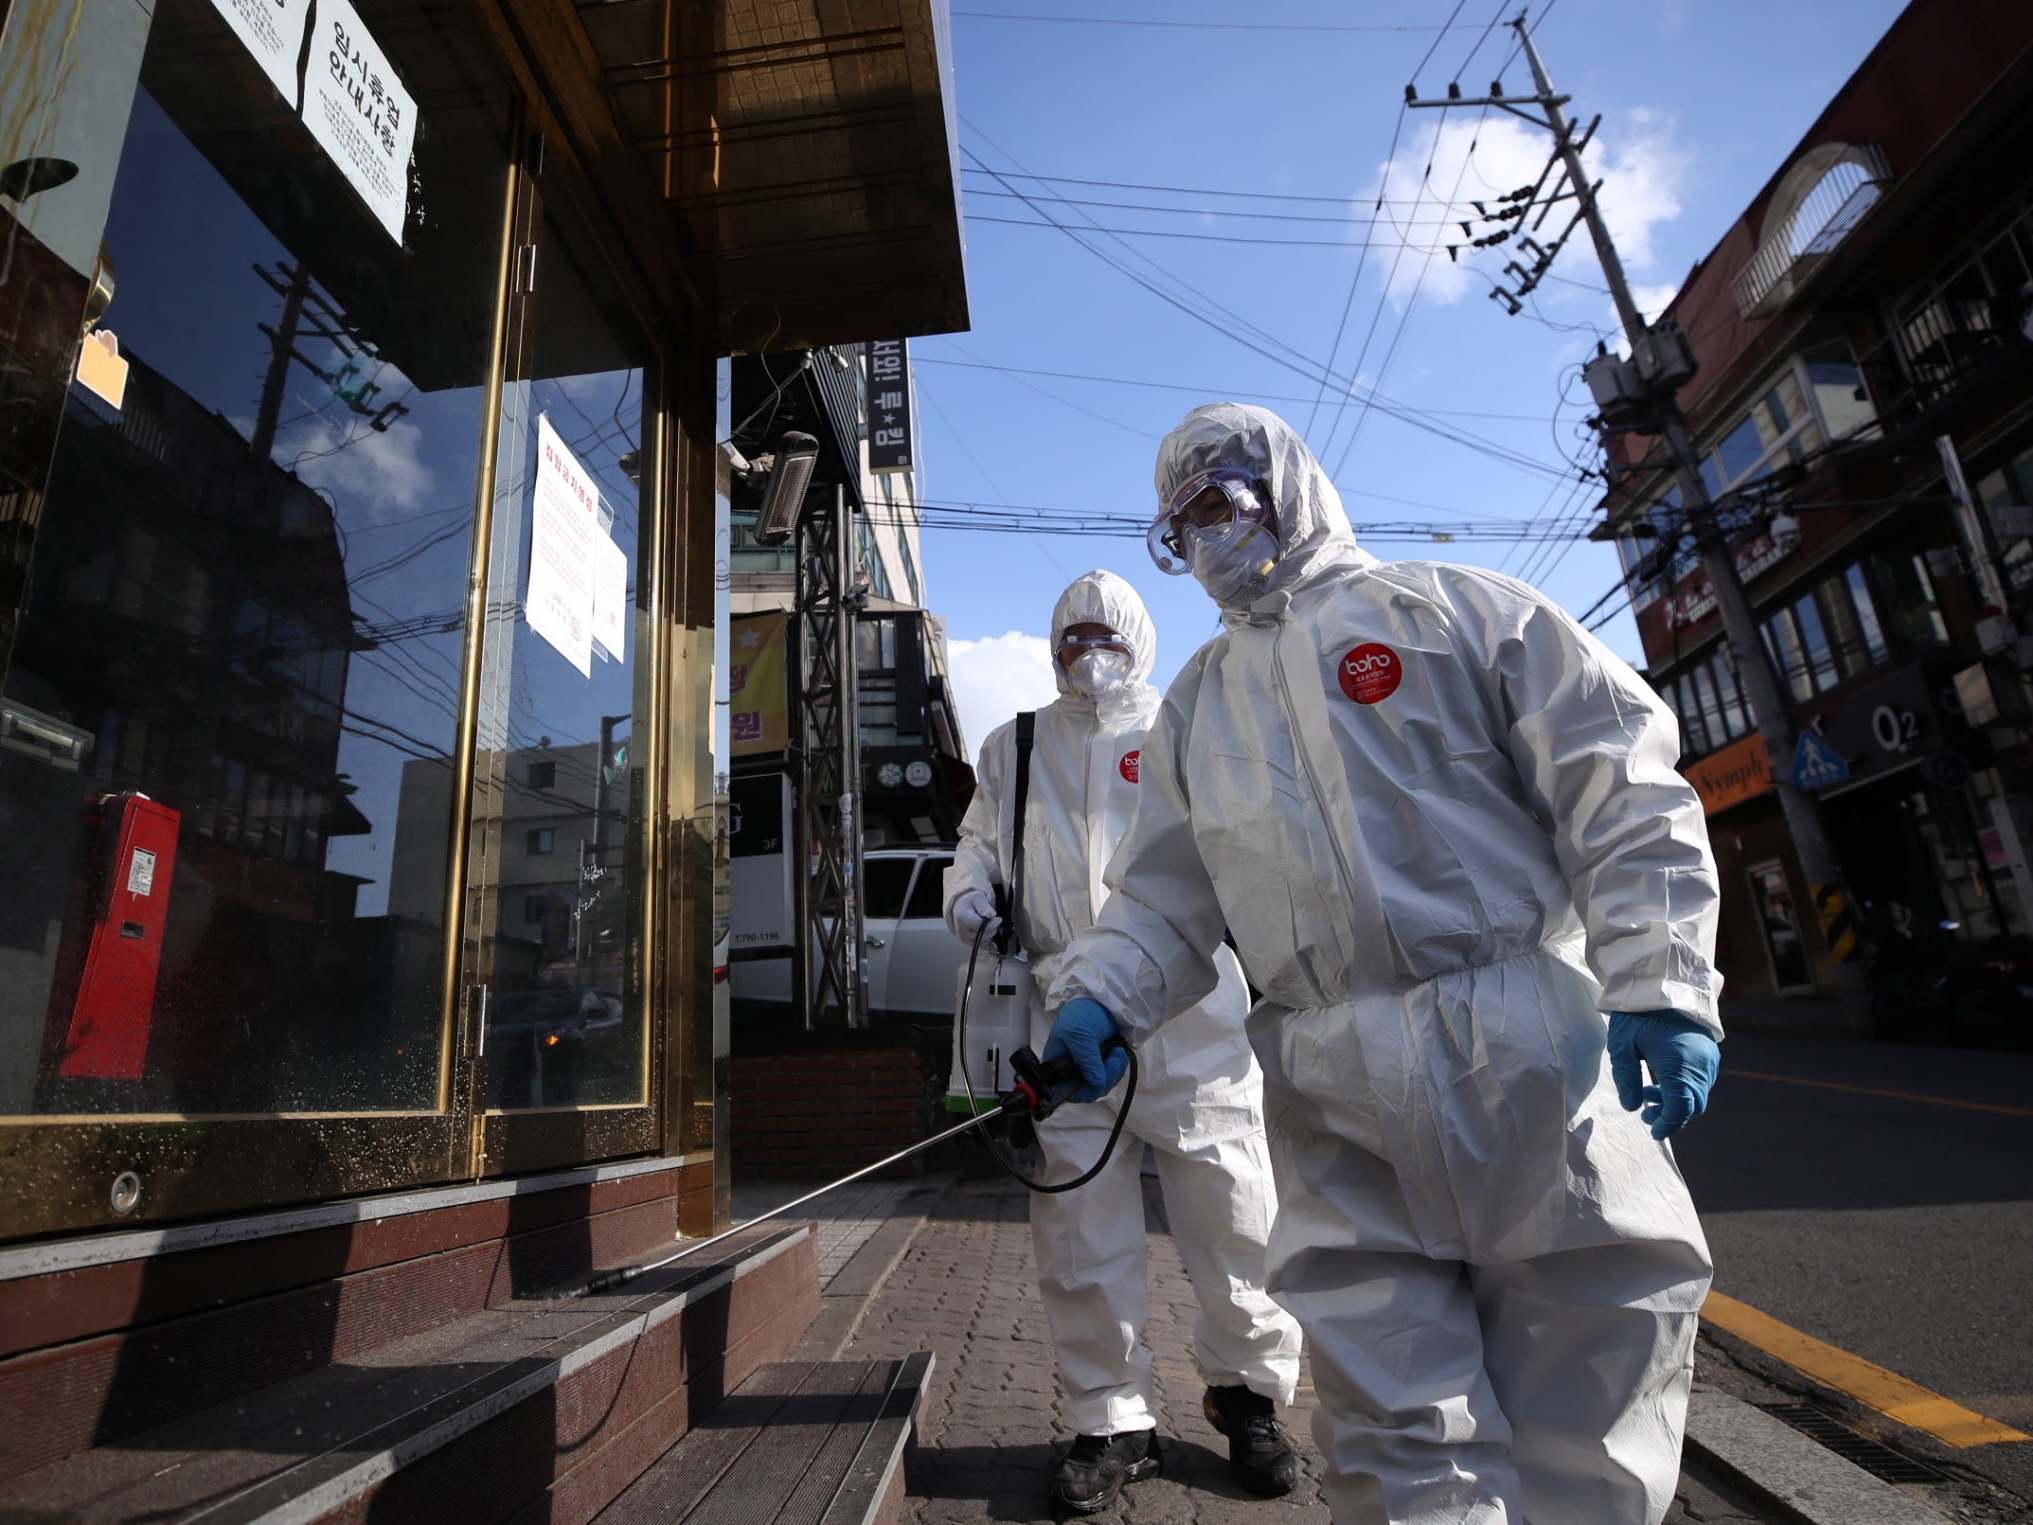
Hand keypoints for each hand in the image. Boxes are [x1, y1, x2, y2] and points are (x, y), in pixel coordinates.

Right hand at [949, 888, 996, 943]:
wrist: (962, 907)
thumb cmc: (970, 902)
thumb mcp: (978, 898)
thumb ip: (985, 906)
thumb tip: (991, 915)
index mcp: (962, 918)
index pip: (981, 926)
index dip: (992, 923)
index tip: (999, 919)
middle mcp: (960, 931)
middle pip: (983, 935)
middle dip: (992, 929)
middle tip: (993, 921)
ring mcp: (963, 939)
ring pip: (984, 942)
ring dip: (990, 934)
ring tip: (989, 924)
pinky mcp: (968, 944)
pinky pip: (983, 946)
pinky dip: (989, 941)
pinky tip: (990, 933)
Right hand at [1042, 997, 1129, 1101]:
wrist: (1103, 1000)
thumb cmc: (1082, 1013)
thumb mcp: (1079, 1034)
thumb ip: (1086, 1060)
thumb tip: (1096, 1083)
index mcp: (1057, 1065)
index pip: (1065, 1091)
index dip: (1080, 1091)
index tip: (1095, 1083)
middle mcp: (1071, 1071)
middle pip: (1087, 1091)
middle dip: (1104, 1079)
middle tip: (1113, 1059)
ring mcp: (1088, 1068)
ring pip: (1101, 1086)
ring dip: (1114, 1072)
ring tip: (1118, 1052)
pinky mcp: (1103, 1065)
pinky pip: (1111, 1077)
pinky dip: (1118, 1068)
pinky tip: (1119, 1053)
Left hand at [1608, 1010, 1719, 1140]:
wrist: (1664, 980)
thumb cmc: (1639, 1012)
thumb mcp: (1623, 1045)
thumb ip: (1626, 1078)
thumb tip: (1632, 1106)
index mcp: (1681, 1068)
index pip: (1680, 1110)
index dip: (1667, 1124)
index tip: (1652, 1131)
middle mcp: (1701, 1067)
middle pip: (1693, 1106)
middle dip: (1671, 1115)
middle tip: (1646, 1113)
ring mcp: (1708, 1059)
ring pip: (1698, 1093)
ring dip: (1676, 1100)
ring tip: (1647, 1092)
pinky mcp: (1708, 1051)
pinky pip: (1700, 1079)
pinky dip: (1684, 1087)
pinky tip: (1661, 1077)